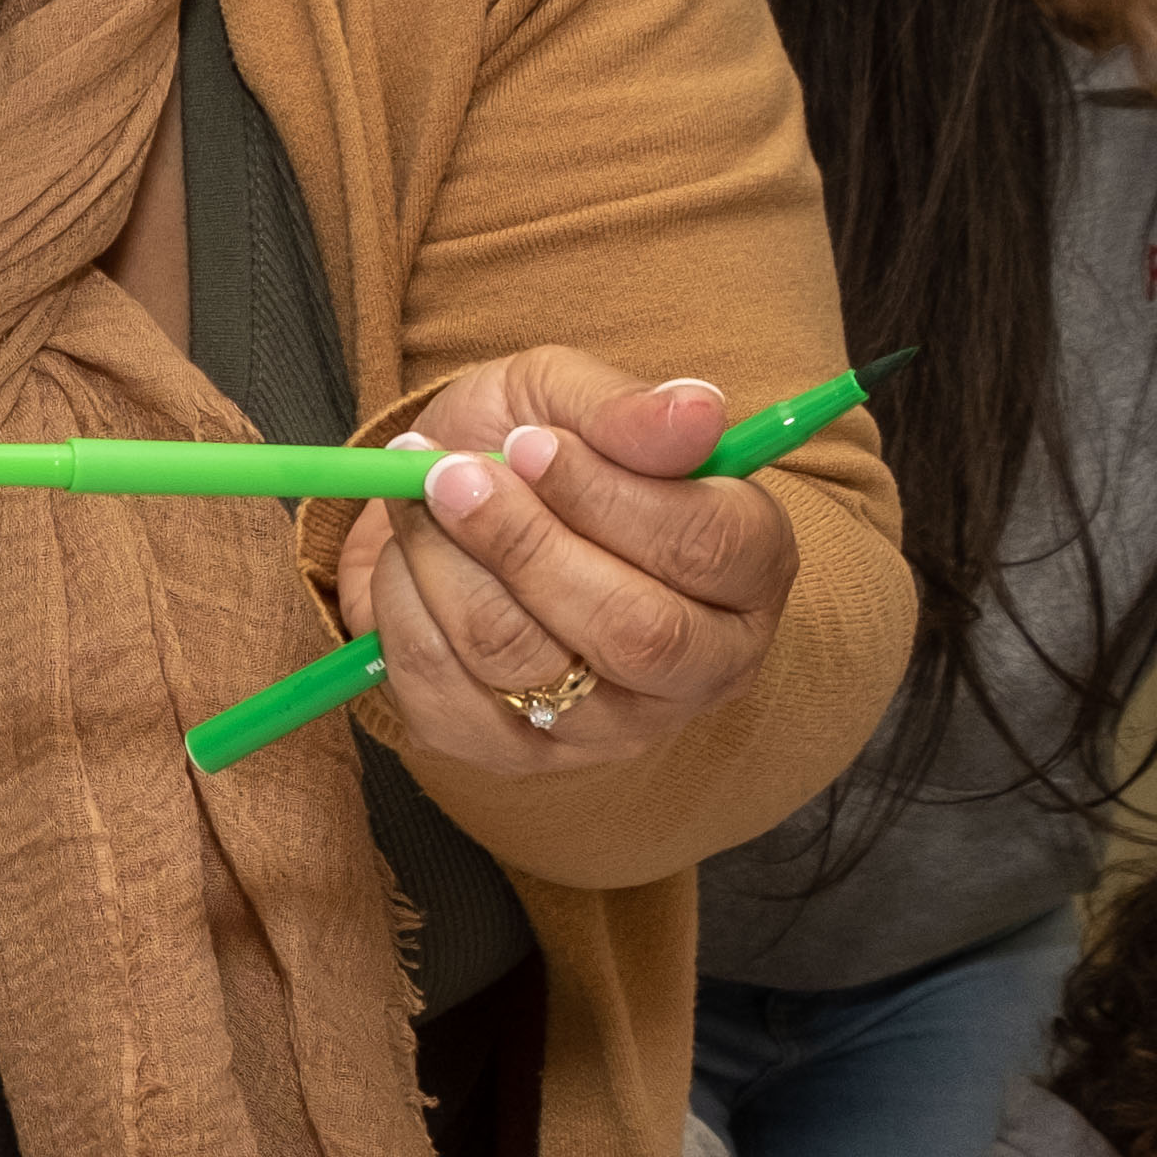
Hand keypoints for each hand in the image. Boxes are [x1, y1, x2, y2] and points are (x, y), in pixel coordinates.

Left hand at [340, 351, 808, 785]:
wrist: (453, 507)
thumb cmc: (533, 446)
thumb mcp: (572, 399)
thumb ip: (628, 409)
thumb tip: (698, 410)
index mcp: (751, 565)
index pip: (706, 547)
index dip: (607, 494)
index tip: (526, 442)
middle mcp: (704, 663)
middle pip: (633, 630)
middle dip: (522, 543)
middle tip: (448, 473)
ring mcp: (615, 726)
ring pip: (525, 661)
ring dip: (446, 565)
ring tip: (416, 494)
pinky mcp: (519, 757)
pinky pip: (445, 692)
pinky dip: (406, 610)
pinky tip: (408, 558)